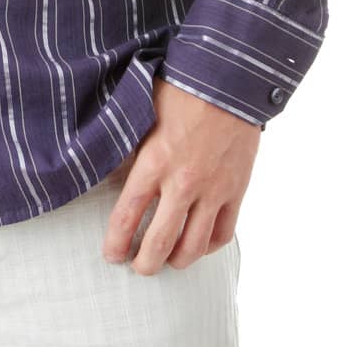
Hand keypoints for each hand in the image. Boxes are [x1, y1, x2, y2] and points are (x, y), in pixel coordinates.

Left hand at [101, 77, 259, 273]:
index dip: (116, 243)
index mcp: (153, 161)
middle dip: (145, 263)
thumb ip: (129, 148)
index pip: (126, 216)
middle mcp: (183, 182)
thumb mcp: (143, 114)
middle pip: (159, 242)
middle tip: (138, 267)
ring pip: (193, 246)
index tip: (111, 255)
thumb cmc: (180, 90)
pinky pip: (223, 233)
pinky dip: (208, 246)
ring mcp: (213, 189)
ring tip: (167, 261)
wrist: (228, 78)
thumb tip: (110, 173)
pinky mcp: (237, 190)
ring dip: (177, 261)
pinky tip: (198, 244)